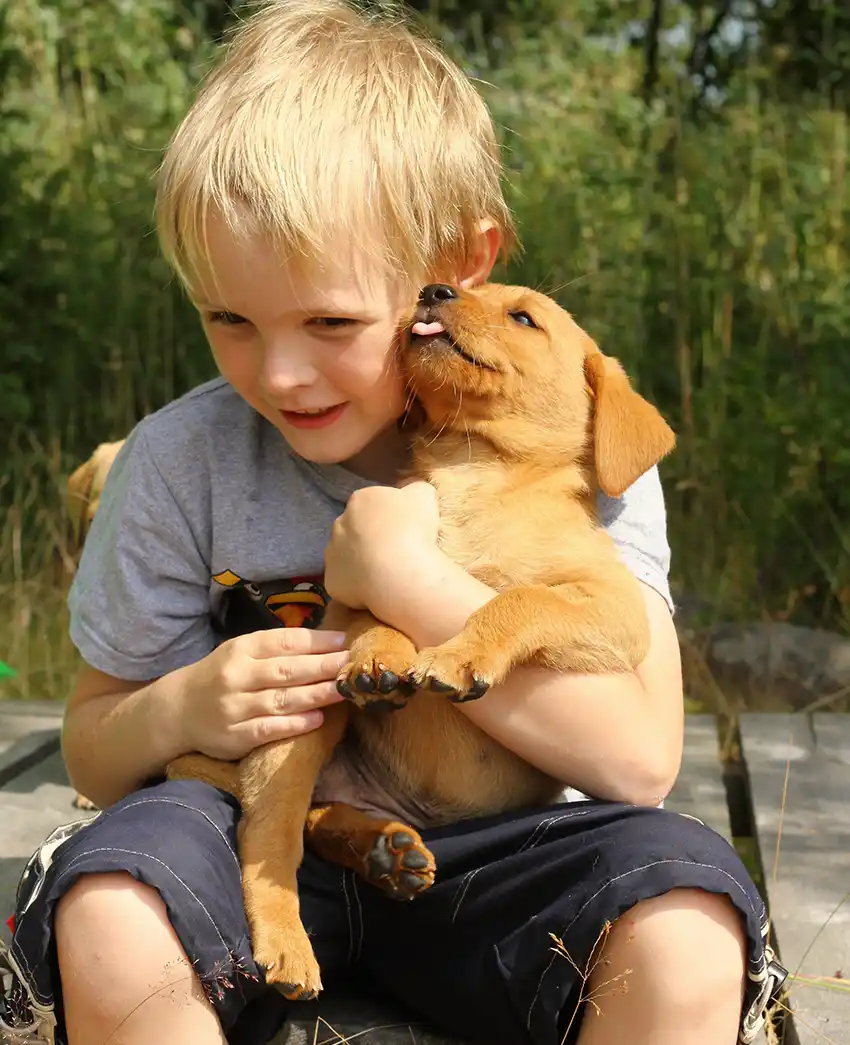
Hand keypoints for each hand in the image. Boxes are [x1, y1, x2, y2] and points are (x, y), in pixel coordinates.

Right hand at [174, 628, 349, 759]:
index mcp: (241, 649)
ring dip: (316, 695)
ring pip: (282, 700)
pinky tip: (318, 719)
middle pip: (287, 670)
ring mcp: (235, 707)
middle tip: (352, 665)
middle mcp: (237, 675)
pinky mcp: (235, 736)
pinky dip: (295, 724)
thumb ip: (276, 648)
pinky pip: (269, 729)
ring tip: (344, 690)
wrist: (178, 710)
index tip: (344, 641)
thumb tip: (327, 643)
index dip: (316, 641)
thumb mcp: (241, 652)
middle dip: (323, 667)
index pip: (284, 642)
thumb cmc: (221, 675)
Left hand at [324, 481, 440, 610]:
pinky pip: (344, 583)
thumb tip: (413, 490)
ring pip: (346, 556)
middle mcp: (339, 524)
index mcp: (360, 500)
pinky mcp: (332, 581)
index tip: (403, 530)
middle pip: (354, 529)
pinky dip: (357, 587)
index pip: (370, 504)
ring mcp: (331, 553)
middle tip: (395, 552)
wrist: (398, 571)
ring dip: (361, 562)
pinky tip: (376, 591)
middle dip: (370, 538)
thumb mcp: (424, 496)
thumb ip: (416, 487)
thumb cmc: (412, 529)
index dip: (386, 517)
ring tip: (386, 574)